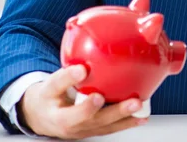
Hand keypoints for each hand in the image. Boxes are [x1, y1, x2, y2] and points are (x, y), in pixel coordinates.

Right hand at [19, 64, 147, 138]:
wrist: (44, 119)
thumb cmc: (50, 97)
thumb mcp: (51, 83)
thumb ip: (66, 71)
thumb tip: (83, 55)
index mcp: (53, 104)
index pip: (58, 89)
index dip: (69, 79)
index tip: (81, 70)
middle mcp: (67, 122)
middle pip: (84, 117)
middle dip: (98, 107)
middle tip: (108, 95)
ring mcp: (82, 129)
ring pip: (102, 125)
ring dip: (121, 115)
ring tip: (136, 104)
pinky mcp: (94, 131)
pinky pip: (111, 128)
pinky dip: (127, 122)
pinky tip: (141, 116)